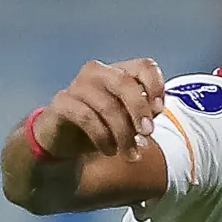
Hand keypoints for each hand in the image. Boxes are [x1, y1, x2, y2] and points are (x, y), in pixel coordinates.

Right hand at [36, 58, 166, 158]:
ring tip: (131, 154)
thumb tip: (154, 112)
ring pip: (107, 105)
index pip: (144, 67)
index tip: (159, 110)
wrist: (66, 141)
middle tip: (148, 134)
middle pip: (125, 82)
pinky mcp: (62, 102)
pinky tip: (110, 151)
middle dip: (139, 110)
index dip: (155, 86)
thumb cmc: (104, 127)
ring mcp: (78, 85)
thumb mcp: (129, 122)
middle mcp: (98, 72)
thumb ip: (144, 115)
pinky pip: (87, 117)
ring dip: (123, 134)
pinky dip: (103, 137)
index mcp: (119, 72)